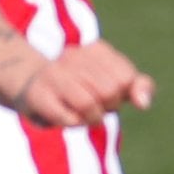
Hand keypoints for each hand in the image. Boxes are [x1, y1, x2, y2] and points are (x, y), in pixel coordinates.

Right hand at [5, 38, 153, 127]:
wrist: (29, 84)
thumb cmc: (81, 87)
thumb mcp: (115, 83)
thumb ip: (138, 87)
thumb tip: (144, 103)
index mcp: (96, 50)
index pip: (127, 79)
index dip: (123, 94)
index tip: (109, 92)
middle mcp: (73, 56)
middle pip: (110, 92)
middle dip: (108, 106)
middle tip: (94, 103)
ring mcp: (53, 75)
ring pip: (90, 105)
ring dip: (92, 118)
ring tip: (83, 114)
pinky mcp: (37, 95)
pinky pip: (68, 118)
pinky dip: (74, 124)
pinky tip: (67, 117)